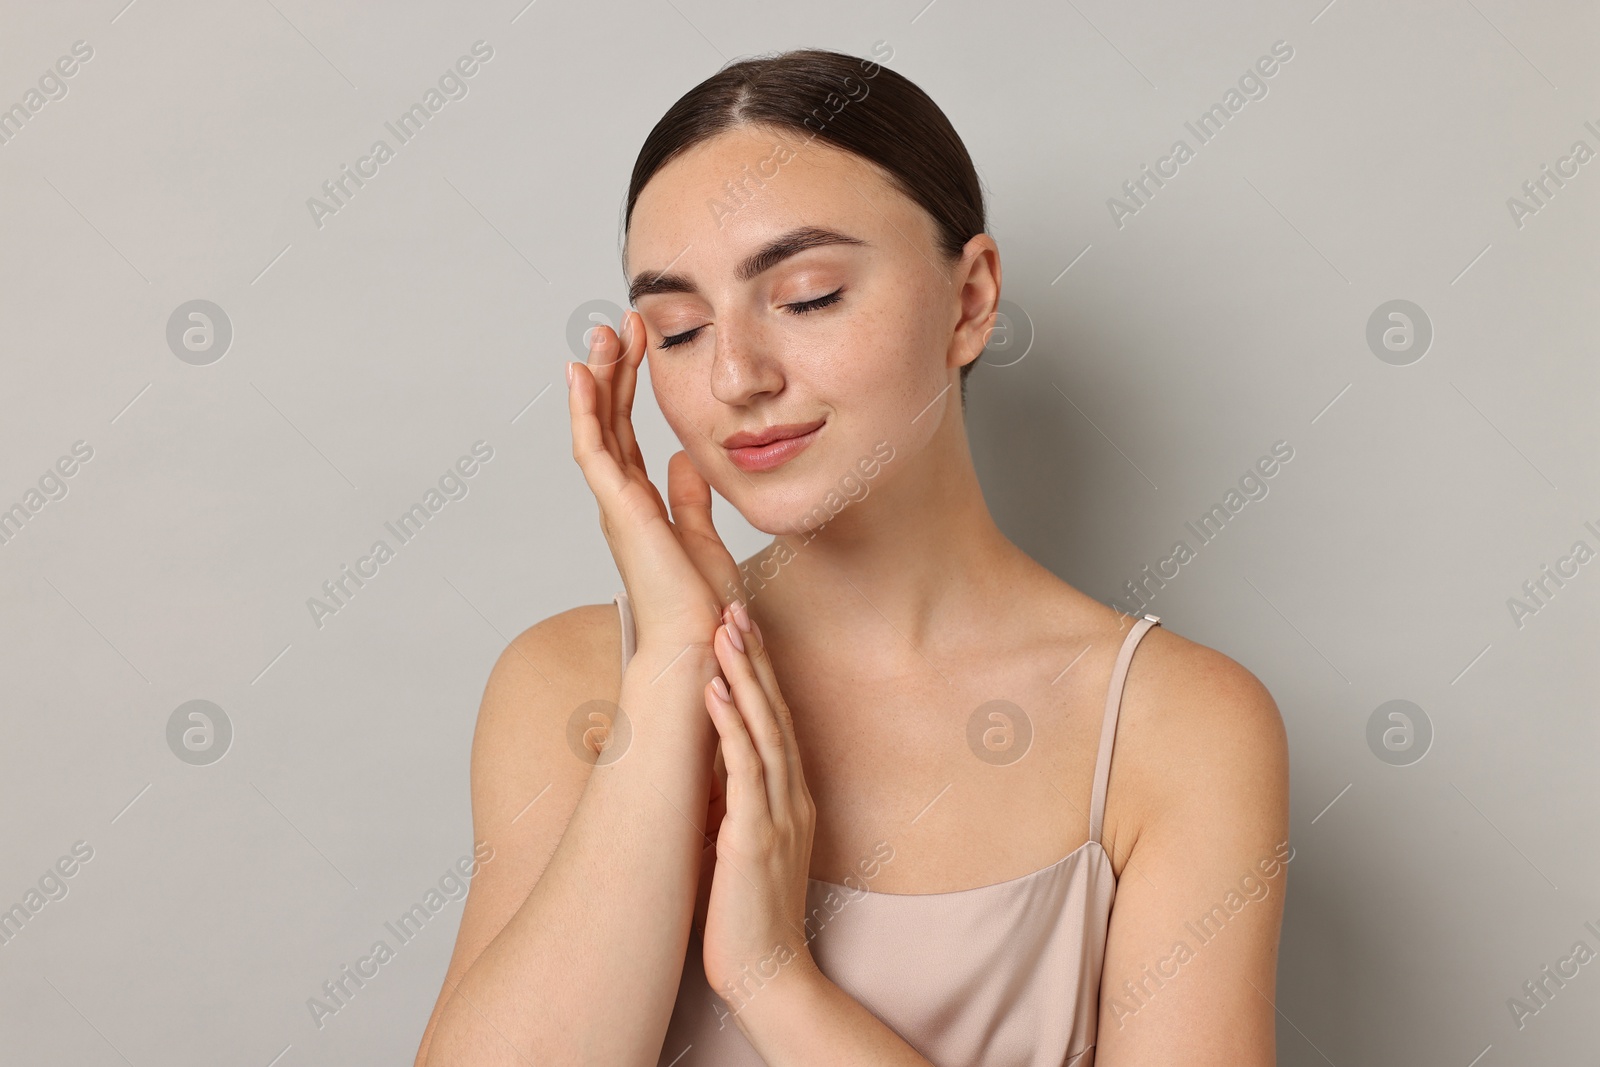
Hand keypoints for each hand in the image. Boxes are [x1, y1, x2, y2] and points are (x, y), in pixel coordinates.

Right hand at [567, 312, 741, 650]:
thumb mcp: (704, 539)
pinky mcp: (619, 509)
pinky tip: (583, 374)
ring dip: (597, 378)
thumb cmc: (701, 608)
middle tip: (615, 324)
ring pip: (596, 427)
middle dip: (611, 371)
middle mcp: (621, 502)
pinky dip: (585, 410)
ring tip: (602, 333)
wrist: (698, 644)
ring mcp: (615, 504)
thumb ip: (690, 499)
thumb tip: (685, 461)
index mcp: (642, 506)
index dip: (629, 389)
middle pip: (608, 422)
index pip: (628, 434)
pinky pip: (593, 449)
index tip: (639, 345)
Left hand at [698, 600, 819, 1002]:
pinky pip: (745, 770)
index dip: (761, 670)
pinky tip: (715, 690)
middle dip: (754, 655)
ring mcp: (777, 814)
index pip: (777, 719)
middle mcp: (790, 797)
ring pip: (764, 729)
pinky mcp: (755, 836)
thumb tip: (713, 767)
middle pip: (776, 711)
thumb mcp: (745, 843)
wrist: (769, 975)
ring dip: (745, 674)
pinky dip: (731, 725)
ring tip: (725, 625)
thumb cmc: (749, 915)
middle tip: (735, 601)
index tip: (741, 625)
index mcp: (789, 797)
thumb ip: (738, 803)